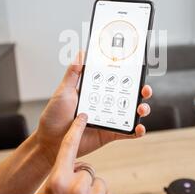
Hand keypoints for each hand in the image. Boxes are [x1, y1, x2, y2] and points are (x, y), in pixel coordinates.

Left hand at [34, 51, 152, 166]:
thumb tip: (81, 53)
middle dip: (142, 91)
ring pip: (132, 113)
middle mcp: (106, 104)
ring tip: (141, 108)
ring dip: (142, 109)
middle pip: (129, 95)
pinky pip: (127, 133)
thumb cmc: (54, 116)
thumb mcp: (63, 91)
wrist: (49, 141)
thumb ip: (73, 73)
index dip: (129, 75)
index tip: (137, 69)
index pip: (117, 80)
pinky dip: (137, 131)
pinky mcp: (109, 134)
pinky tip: (139, 128)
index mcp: (97, 91)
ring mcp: (109, 119)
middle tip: (145, 89)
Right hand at [35, 113, 113, 193]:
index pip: (69, 148)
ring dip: (92, 192)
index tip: (82, 117)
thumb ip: (58, 175)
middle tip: (75, 192)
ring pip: (98, 183)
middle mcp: (75, 188)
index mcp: (58, 181)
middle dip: (84, 178)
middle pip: (87, 170)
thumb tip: (69, 165)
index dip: (76, 130)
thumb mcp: (46, 192)